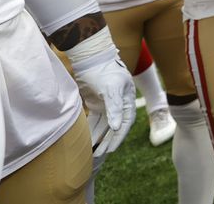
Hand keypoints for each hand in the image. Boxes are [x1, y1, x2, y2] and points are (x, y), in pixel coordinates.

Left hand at [67, 29, 136, 157]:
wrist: (91, 57)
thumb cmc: (105, 70)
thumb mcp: (111, 88)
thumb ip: (114, 108)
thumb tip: (115, 128)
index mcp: (127, 100)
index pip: (125, 123)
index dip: (118, 137)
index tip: (110, 149)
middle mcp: (119, 104)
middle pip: (114, 127)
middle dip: (107, 141)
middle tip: (99, 155)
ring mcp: (107, 104)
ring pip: (103, 125)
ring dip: (98, 137)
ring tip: (91, 151)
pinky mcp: (96, 103)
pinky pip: (94, 120)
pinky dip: (91, 129)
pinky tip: (86, 139)